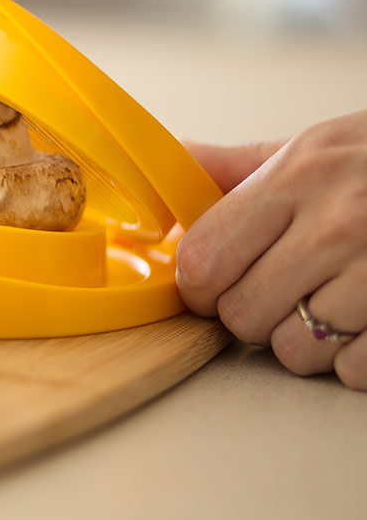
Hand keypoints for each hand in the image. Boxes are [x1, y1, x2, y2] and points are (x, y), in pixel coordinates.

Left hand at [177, 110, 366, 389]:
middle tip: (283, 289)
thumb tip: (171, 162)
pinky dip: (355, 359)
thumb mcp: (316, 147)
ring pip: (293, 353)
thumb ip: (238, 168)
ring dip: (306, 340)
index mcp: (298, 177)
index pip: (202, 261)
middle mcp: (339, 224)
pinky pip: (351, 372)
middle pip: (240, 315)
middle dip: (252, 313)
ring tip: (336, 301)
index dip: (198, 285)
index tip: (213, 283)